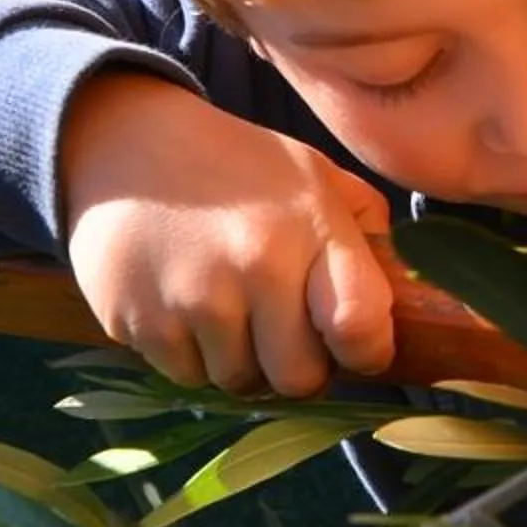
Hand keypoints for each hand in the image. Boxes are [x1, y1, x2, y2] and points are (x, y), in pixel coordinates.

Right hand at [59, 72, 395, 395]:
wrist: (126, 144)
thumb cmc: (235, 165)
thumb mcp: (312, 175)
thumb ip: (365, 231)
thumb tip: (401, 295)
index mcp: (310, 228)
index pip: (361, 328)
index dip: (365, 350)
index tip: (351, 340)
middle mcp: (255, 266)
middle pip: (300, 379)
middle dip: (296, 363)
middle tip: (279, 325)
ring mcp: (193, 298)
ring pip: (239, 383)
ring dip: (239, 359)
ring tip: (226, 305)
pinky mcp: (139, 322)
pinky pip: (185, 376)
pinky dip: (189, 353)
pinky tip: (182, 303)